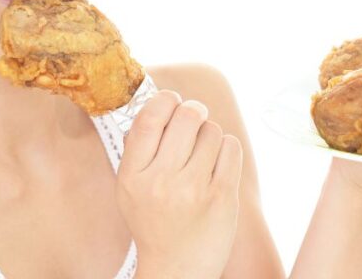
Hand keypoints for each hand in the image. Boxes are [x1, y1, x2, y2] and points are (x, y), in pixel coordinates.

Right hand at [117, 89, 241, 278]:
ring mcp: (193, 189)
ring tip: (203, 154)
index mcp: (133, 176)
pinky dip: (226, 149)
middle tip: (194, 119)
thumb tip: (154, 105)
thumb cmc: (154, 222)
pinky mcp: (222, 197)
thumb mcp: (129, 189)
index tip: (172, 101)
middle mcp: (161, 181)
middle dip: (193, 111)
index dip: (165, 100)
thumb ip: (137, 149)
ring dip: (210, 135)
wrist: (177, 268)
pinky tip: (217, 164)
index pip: (149, 119)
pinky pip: (231, 147)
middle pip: (186, 116)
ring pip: (212, 130)